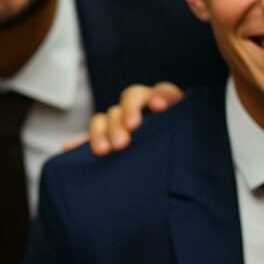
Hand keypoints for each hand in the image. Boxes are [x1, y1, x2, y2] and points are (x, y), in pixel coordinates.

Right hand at [61, 82, 184, 154]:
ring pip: (107, 116)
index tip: (158, 107)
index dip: (158, 95)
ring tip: (104, 150)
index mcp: (169, 104)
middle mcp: (144, 108)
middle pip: (129, 99)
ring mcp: (123, 122)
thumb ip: (192, 132)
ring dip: (102, 130)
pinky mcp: (109, 138)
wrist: (181, 171)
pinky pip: (91, 138)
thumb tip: (173, 116)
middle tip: (124, 140)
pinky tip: (69, 149)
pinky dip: (80, 143)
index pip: (161, 91)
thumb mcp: (195, 142)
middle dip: (124, 117)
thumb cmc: (190, 153)